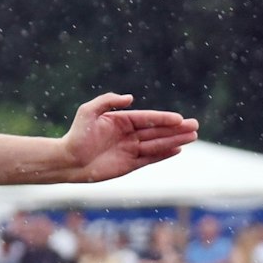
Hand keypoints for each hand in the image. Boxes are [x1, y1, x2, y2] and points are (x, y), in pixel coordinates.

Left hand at [61, 93, 199, 181]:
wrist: (67, 161)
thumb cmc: (76, 135)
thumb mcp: (88, 112)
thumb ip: (107, 101)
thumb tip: (130, 98)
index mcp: (122, 120)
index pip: (148, 118)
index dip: (164, 119)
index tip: (179, 119)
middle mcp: (128, 134)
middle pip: (157, 131)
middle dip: (176, 129)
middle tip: (195, 127)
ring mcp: (130, 149)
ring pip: (157, 144)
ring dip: (174, 141)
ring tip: (192, 137)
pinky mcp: (128, 164)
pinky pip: (149, 158)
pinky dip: (163, 155)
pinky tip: (177, 150)